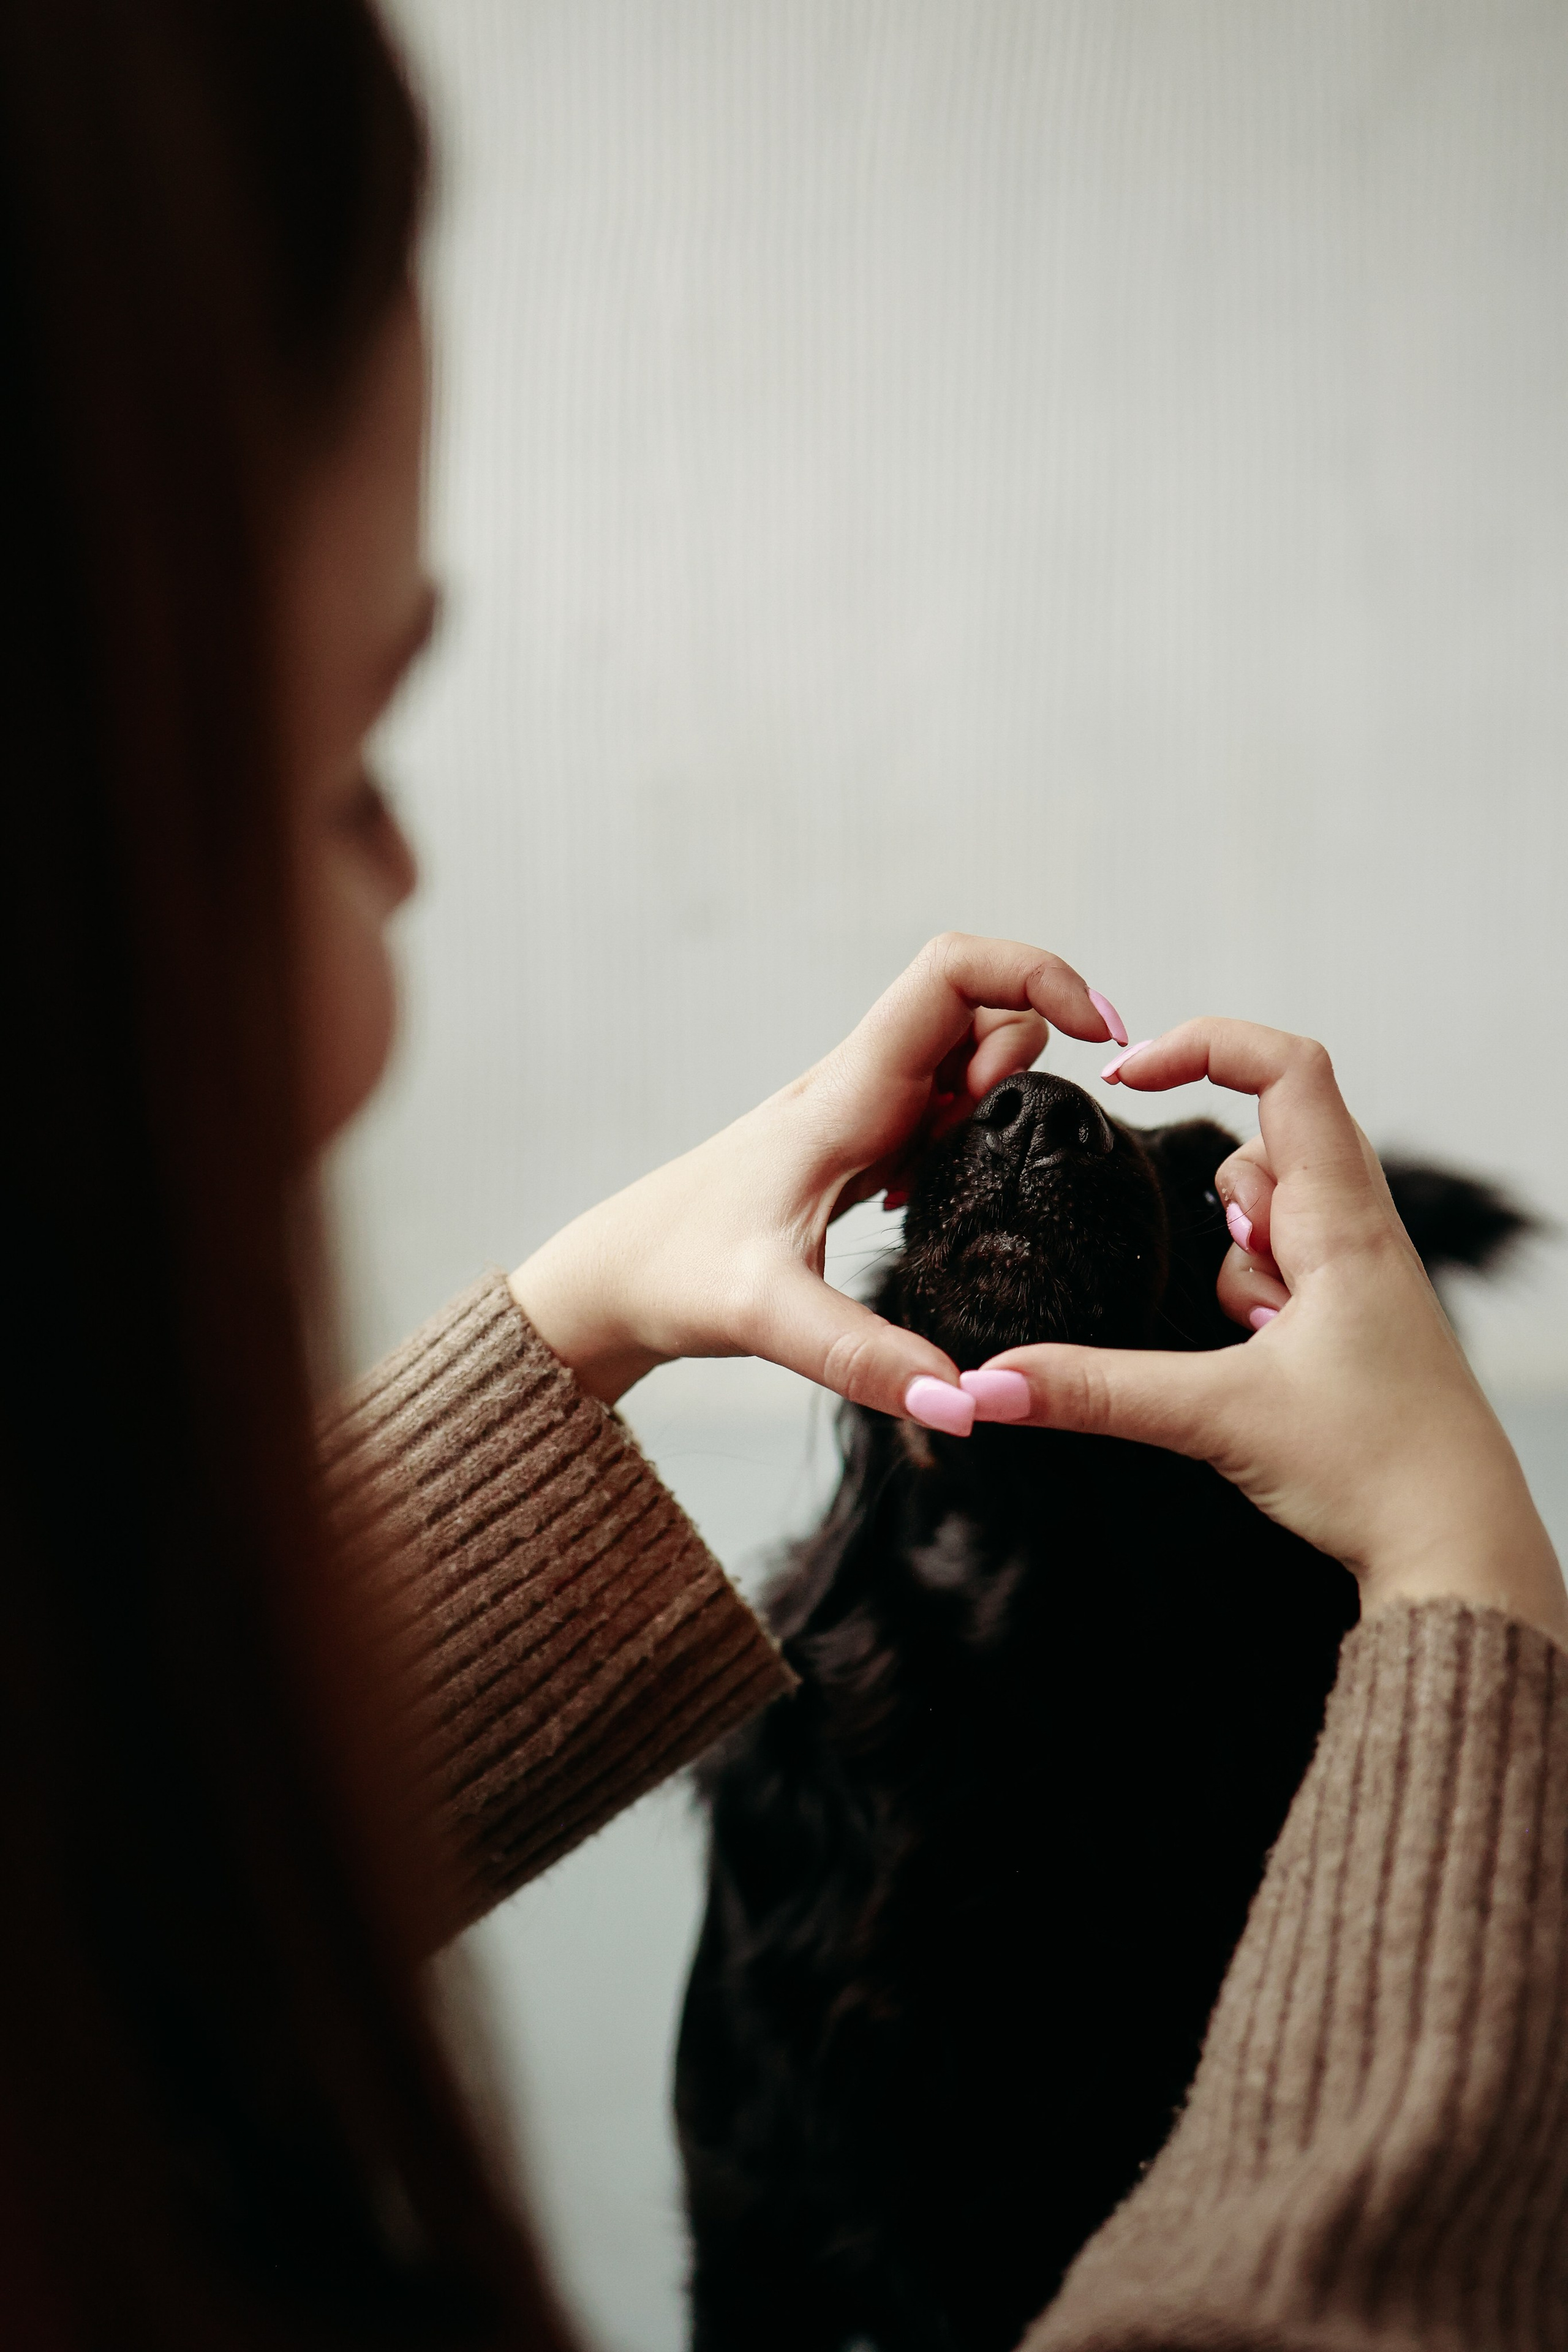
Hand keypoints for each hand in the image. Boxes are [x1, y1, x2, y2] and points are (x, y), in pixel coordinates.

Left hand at [509, 935, 1126, 1417]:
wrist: (615, 1275)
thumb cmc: (677, 1273)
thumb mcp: (768, 1320)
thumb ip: (865, 1360)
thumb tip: (963, 1407)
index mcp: (846, 1093)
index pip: (951, 971)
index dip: (1036, 973)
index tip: (1094, 1034)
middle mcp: (857, 1086)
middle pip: (978, 1007)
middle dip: (1025, 1055)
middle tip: (1008, 1149)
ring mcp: (859, 1115)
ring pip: (962, 1056)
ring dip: (997, 1097)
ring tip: (971, 1180)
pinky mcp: (858, 1149)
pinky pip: (939, 1109)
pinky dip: (966, 1133)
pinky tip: (938, 1198)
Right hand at [972, 1020, 1567, 1647]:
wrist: (1457, 1549)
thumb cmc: (1378, 1470)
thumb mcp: (1217, 1418)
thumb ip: (1095, 1391)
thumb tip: (987, 1384)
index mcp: (1342, 1221)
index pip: (1288, 1069)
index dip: (1205, 1044)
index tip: (1129, 1073)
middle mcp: (1358, 1229)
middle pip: (1270, 1135)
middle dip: (1213, 1190)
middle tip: (1214, 1272)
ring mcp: (1358, 1271)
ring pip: (1273, 1205)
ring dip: (1238, 1253)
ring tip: (1258, 1340)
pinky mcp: (1351, 1315)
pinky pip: (1283, 1263)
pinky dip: (1252, 1293)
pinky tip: (1267, 1358)